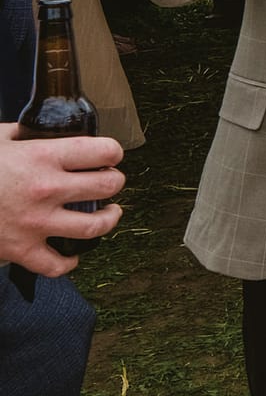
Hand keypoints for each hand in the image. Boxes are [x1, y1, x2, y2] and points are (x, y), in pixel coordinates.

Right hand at [0, 125, 126, 277]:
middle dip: (114, 181)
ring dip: (109, 218)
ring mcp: (35, 223)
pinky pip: (57, 265)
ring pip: (95, 226)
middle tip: (110, 180)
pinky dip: (69, 262)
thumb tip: (38, 131)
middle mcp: (45, 189)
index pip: (102, 150)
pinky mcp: (21, 250)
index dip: (112, 151)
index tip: (110, 154)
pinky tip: (71, 253)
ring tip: (109, 212)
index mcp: (41, 157)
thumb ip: (22, 134)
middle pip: (108, 186)